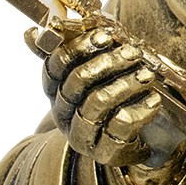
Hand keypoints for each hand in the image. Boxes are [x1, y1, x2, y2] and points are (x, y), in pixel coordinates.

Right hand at [42, 23, 161, 165]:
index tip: (106, 36)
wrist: (129, 145)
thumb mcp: (93, 76)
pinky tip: (153, 100)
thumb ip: (72, 53)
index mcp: (56, 91)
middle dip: (108, 62)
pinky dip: (139, 111)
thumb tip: (32, 32)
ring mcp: (81, 134)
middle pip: (78, 81)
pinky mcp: (103, 152)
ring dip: (126, 84)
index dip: (79, 47)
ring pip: (97, 102)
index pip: (57, 65)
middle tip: (134, 53)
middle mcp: (63, 113)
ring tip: (147, 75)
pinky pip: (118, 128)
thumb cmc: (111, 102)